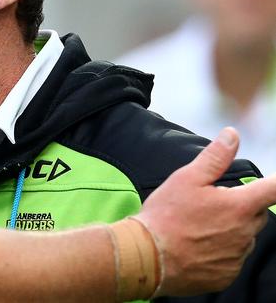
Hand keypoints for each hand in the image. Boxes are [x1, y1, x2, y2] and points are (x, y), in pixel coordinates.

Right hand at [135, 127, 275, 295]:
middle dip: (242, 206)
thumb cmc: (166, 215)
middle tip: (211, 203)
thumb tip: (232, 135)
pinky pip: (232, 259)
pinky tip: (196, 246)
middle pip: (257, 214)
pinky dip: (220, 251)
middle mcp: (245, 233)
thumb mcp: (186, 178)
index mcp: (239, 206)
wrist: (147, 257)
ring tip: (197, 226)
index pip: (274, 190)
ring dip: (231, 229)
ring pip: (244, 237)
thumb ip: (214, 157)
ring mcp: (237, 257)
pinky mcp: (226, 276)